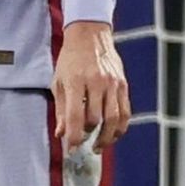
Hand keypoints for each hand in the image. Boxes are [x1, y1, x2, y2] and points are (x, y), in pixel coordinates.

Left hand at [57, 18, 131, 154]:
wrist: (91, 36)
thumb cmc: (71, 59)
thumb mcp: (59, 82)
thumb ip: (61, 109)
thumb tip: (62, 134)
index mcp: (76, 81)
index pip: (76, 116)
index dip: (74, 137)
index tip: (71, 149)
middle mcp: (96, 82)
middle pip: (95, 119)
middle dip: (88, 136)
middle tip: (82, 142)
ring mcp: (112, 84)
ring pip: (113, 119)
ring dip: (106, 137)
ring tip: (98, 146)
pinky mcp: (123, 85)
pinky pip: (125, 112)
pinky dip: (120, 128)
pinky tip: (112, 135)